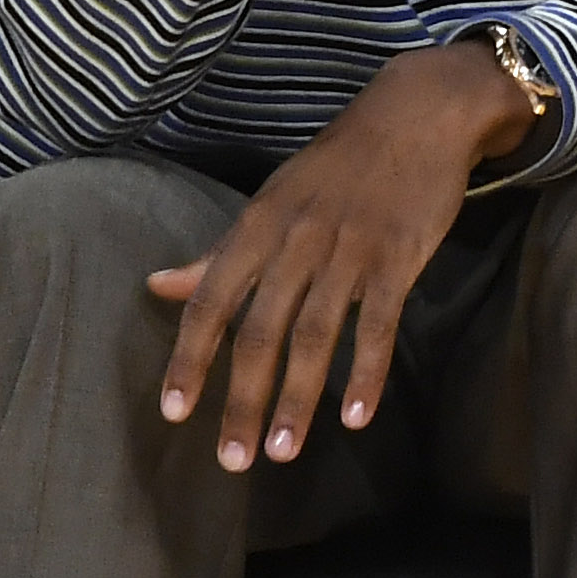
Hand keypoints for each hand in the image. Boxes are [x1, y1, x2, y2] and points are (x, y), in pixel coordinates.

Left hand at [145, 40, 529, 470]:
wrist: (417, 116)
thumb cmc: (339, 164)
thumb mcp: (271, 201)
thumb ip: (219, 253)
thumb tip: (159, 287)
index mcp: (258, 227)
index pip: (211, 303)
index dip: (190, 359)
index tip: (175, 414)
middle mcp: (296, 242)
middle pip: (260, 333)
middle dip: (243, 401)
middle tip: (231, 461)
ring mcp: (349, 251)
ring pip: (316, 337)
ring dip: (298, 400)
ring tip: (283, 452)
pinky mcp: (398, 258)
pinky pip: (378, 325)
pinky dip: (367, 373)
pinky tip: (356, 417)